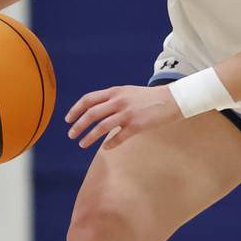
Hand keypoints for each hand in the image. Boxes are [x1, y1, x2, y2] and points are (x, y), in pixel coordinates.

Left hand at [66, 84, 181, 149]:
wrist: (172, 100)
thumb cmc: (149, 98)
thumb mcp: (128, 92)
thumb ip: (113, 98)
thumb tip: (97, 108)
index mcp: (115, 92)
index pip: (89, 99)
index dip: (76, 109)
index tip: (68, 119)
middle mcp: (119, 101)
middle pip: (91, 114)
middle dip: (78, 125)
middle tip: (71, 135)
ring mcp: (127, 113)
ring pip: (102, 127)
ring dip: (89, 137)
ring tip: (82, 144)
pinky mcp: (137, 125)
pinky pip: (119, 137)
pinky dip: (110, 144)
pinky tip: (105, 148)